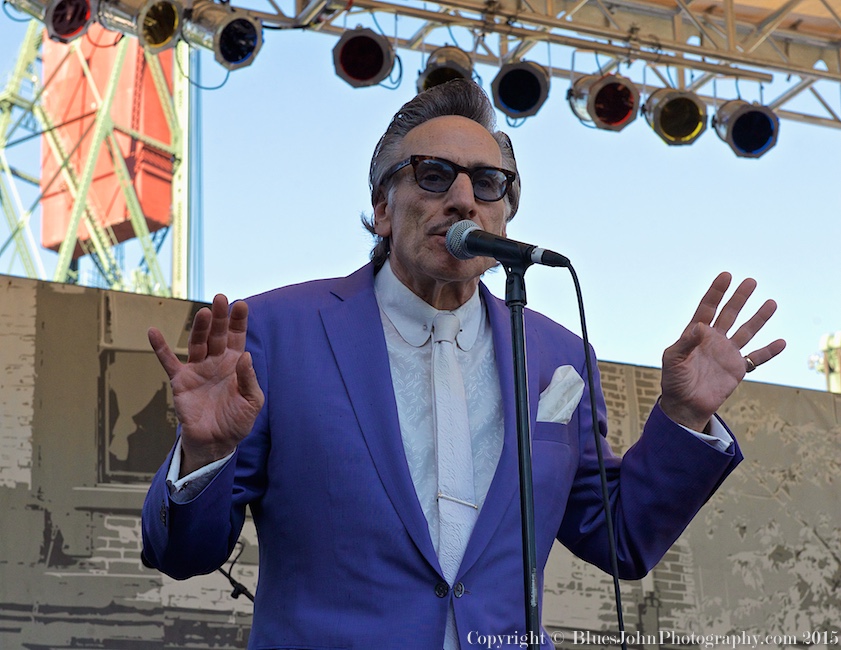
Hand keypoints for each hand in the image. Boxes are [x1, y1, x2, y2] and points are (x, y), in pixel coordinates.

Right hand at [148, 294, 264, 474]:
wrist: (216, 443)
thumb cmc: (237, 421)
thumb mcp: (252, 402)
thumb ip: (248, 380)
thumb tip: (246, 356)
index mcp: (235, 363)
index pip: (237, 337)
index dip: (238, 322)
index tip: (240, 305)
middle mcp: (216, 361)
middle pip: (217, 335)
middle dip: (219, 318)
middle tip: (221, 299)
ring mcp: (197, 369)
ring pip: (197, 343)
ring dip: (199, 328)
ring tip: (203, 313)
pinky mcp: (181, 381)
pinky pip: (168, 362)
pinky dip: (160, 347)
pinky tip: (153, 331)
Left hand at [660, 272, 785, 431]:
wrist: (684, 405)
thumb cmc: (674, 381)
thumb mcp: (673, 360)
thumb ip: (685, 343)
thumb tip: (701, 326)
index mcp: (696, 334)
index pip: (707, 308)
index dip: (716, 292)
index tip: (726, 276)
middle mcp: (713, 340)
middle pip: (729, 314)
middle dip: (739, 298)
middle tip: (751, 282)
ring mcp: (727, 353)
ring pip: (746, 331)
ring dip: (758, 318)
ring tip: (771, 303)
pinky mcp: (737, 369)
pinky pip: (756, 358)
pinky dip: (768, 351)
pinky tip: (781, 342)